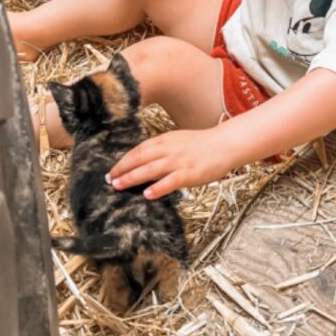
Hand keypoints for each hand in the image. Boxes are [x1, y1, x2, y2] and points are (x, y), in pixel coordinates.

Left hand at [107, 129, 237, 199]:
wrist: (225, 144)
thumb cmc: (201, 145)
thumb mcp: (176, 142)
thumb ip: (160, 150)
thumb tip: (143, 162)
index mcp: (163, 140)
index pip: (138, 150)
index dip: (123, 161)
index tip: (112, 171)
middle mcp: (168, 149)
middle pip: (139, 158)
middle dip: (122, 169)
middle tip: (109, 180)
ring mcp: (178, 161)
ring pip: (150, 169)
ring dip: (132, 177)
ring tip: (119, 186)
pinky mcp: (190, 173)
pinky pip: (171, 181)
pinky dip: (158, 188)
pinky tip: (147, 195)